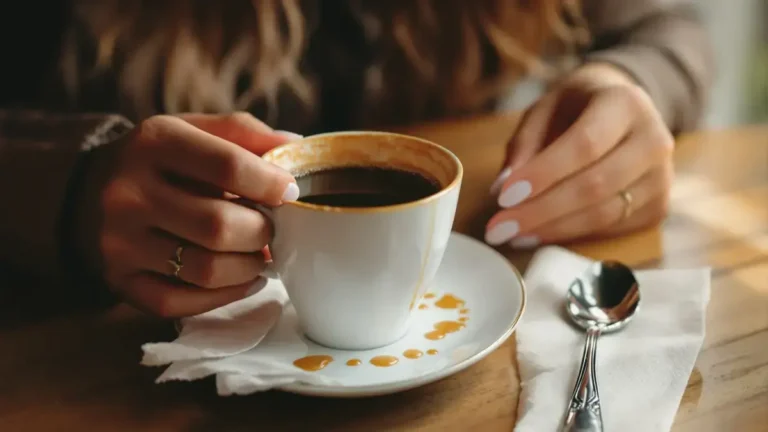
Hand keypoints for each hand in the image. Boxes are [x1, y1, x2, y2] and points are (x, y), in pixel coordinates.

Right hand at [75, 113, 300, 316]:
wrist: (86, 195)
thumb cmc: (159, 162)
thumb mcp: (192, 131)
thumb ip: (243, 133)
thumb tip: (296, 148)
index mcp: (154, 143)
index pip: (227, 165)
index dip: (271, 183)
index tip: (290, 192)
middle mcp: (128, 193)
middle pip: (220, 225)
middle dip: (263, 232)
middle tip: (272, 229)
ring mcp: (120, 242)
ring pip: (206, 269)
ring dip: (249, 267)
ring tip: (259, 254)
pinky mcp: (119, 281)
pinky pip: (183, 302)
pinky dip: (225, 296)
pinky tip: (240, 279)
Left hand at [485, 64, 673, 247]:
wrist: (626, 110)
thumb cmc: (578, 108)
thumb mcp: (545, 110)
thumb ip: (524, 144)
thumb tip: (502, 187)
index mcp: (625, 103)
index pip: (585, 144)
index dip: (543, 174)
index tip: (504, 197)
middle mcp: (654, 140)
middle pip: (595, 186)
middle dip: (541, 211)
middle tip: (499, 227)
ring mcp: (662, 177)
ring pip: (604, 214)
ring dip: (552, 229)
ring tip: (513, 234)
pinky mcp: (659, 207)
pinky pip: (612, 229)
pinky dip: (572, 235)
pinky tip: (539, 234)